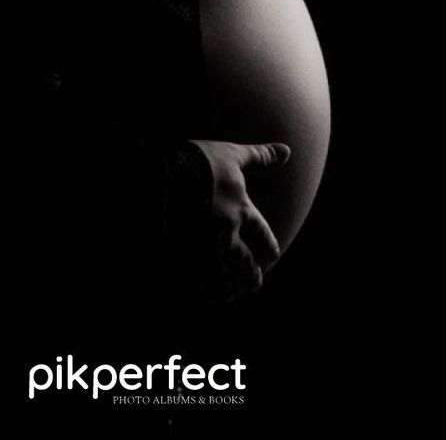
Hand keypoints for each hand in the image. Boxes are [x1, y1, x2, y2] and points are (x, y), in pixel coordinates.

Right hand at [187, 139, 289, 303]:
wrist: (158, 164)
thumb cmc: (198, 157)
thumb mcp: (232, 154)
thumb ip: (261, 156)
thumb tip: (288, 150)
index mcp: (240, 209)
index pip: (265, 239)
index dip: (269, 249)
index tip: (270, 256)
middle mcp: (224, 232)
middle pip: (246, 266)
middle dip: (252, 277)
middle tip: (254, 283)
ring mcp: (200, 244)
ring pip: (223, 281)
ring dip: (228, 289)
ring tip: (229, 294)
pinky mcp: (177, 252)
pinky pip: (194, 283)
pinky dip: (201, 292)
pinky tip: (202, 294)